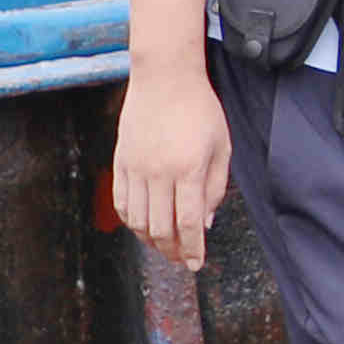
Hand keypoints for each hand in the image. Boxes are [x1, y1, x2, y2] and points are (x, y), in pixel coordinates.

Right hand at [111, 56, 233, 270]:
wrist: (164, 78)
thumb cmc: (200, 110)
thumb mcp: (222, 146)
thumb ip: (215, 187)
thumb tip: (205, 223)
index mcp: (189, 169)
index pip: (188, 223)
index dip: (192, 249)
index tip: (196, 264)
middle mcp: (159, 173)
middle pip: (161, 228)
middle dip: (173, 251)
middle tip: (182, 259)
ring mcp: (136, 168)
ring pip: (139, 221)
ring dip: (152, 241)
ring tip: (165, 246)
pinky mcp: (121, 162)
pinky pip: (122, 203)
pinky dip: (132, 221)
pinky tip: (144, 226)